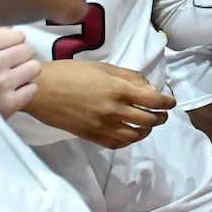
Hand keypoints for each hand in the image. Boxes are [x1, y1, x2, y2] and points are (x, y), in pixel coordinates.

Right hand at [0, 27, 40, 117]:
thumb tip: (9, 29)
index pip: (18, 35)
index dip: (12, 43)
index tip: (4, 51)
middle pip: (28, 50)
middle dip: (19, 57)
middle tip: (7, 66)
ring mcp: (1, 84)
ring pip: (34, 67)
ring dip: (25, 72)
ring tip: (10, 78)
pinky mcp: (8, 104)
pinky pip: (32, 88)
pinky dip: (24, 91)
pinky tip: (10, 92)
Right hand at [24, 60, 175, 148]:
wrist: (41, 90)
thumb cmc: (70, 73)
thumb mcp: (103, 67)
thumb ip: (129, 78)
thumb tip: (150, 90)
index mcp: (118, 89)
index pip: (154, 101)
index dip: (167, 103)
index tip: (171, 102)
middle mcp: (113, 110)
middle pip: (148, 120)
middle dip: (160, 117)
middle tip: (162, 114)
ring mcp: (102, 126)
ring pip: (135, 136)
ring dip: (146, 131)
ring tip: (147, 125)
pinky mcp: (91, 136)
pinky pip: (117, 144)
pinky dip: (128, 140)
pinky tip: (129, 133)